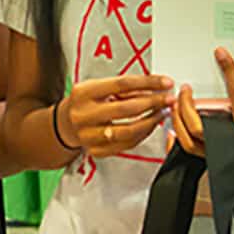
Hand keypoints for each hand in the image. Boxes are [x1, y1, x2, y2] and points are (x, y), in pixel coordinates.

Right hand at [56, 74, 174, 158]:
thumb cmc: (86, 102)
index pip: (122, 84)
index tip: (166, 83)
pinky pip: (125, 145)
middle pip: (126, 109)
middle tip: (168, 100)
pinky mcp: (95, 150)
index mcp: (84, 93)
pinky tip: (150, 126)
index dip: (148, 83)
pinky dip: (142, 135)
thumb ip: (125, 88)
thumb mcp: (99, 87)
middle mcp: (83, 115)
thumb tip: (156, 88)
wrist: (65, 123)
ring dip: (151, 122)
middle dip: (153, 103)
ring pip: (128, 131)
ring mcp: (88, 135)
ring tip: (161, 113)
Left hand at [171, 48, 233, 186]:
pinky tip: (175, 128)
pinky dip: (181, 139)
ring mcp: (225, 155)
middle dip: (185, 104)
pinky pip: (193, 152)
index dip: (228, 72)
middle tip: (184, 90)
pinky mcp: (221, 162)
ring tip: (176, 106)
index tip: (221, 56)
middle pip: (197, 124)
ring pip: (189, 140)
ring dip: (178, 120)